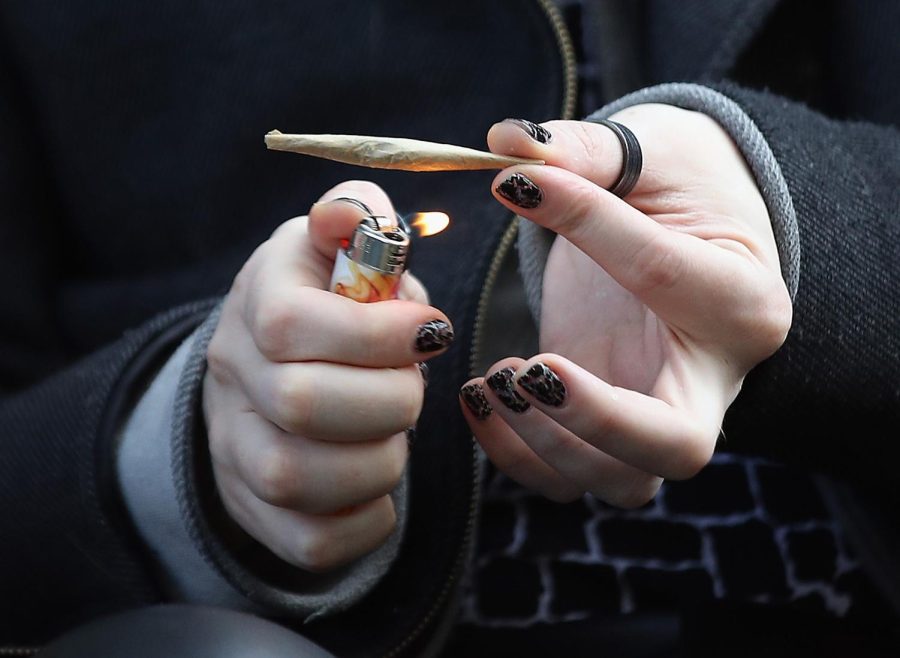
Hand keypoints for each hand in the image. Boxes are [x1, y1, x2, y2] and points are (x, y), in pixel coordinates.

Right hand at [203, 181, 452, 570]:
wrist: (277, 364)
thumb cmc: (333, 300)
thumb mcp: (344, 244)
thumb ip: (358, 218)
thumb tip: (354, 214)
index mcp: (256, 300)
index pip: (291, 324)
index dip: (374, 334)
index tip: (430, 332)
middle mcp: (231, 376)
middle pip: (300, 404)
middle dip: (388, 400)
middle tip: (414, 387)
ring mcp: (233, 448)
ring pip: (296, 479)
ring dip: (379, 462)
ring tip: (396, 435)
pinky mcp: (255, 507)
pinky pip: (307, 540)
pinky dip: (364, 521)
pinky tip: (379, 484)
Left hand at [460, 106, 791, 506]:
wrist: (695, 236)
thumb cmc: (680, 191)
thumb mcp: (650, 154)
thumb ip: (587, 151)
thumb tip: (508, 142)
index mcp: (740, 297)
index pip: (662, 274)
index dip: (584, 226)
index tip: (512, 184)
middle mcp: (712, 376)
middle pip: (676, 446)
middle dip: (593, 421)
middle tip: (530, 370)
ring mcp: (661, 411)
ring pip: (620, 481)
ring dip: (542, 446)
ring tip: (492, 379)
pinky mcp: (611, 428)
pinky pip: (573, 477)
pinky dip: (517, 455)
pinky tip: (481, 395)